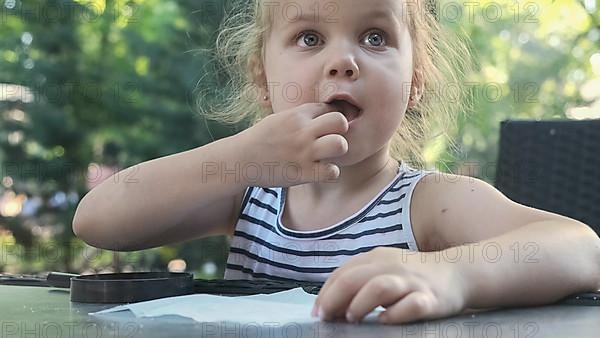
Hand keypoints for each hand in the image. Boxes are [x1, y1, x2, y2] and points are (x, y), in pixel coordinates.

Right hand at [236, 102, 348, 186]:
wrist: (239, 160)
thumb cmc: (261, 140)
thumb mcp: (279, 119)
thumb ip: (301, 116)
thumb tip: (323, 112)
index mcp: (297, 115)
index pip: (329, 108)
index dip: (329, 119)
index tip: (322, 129)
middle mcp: (302, 131)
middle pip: (341, 121)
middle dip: (340, 131)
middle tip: (330, 140)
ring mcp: (303, 152)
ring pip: (340, 145)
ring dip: (338, 151)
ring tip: (327, 156)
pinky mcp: (302, 173)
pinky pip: (332, 172)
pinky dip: (330, 172)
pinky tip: (320, 171)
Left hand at [312, 247, 468, 324]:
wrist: (457, 272)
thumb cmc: (412, 275)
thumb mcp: (383, 268)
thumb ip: (360, 280)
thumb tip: (330, 303)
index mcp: (377, 258)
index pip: (344, 272)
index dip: (326, 292)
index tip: (317, 312)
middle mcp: (392, 267)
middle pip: (355, 278)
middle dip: (335, 298)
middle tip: (326, 317)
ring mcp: (412, 282)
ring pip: (380, 287)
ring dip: (361, 302)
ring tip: (351, 317)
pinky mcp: (430, 299)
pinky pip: (412, 305)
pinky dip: (395, 314)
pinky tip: (384, 321)